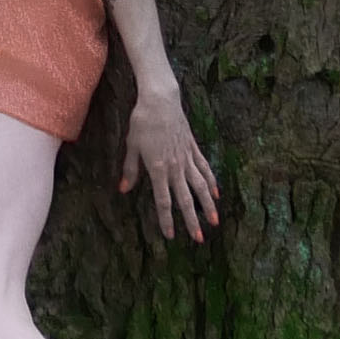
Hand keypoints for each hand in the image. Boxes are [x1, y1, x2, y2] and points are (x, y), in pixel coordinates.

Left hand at [119, 89, 219, 241]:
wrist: (160, 99)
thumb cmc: (142, 122)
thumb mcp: (132, 146)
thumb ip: (130, 169)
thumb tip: (123, 189)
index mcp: (158, 168)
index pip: (164, 200)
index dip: (167, 219)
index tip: (171, 235)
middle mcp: (175, 166)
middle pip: (185, 198)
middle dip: (192, 220)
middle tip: (199, 239)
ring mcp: (187, 157)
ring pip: (200, 186)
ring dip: (207, 205)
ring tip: (215, 221)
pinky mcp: (193, 148)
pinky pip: (204, 168)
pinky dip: (210, 181)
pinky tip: (215, 193)